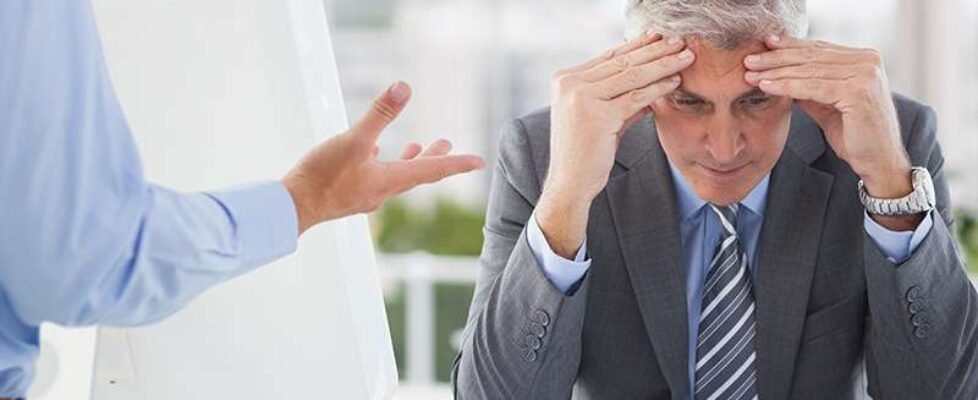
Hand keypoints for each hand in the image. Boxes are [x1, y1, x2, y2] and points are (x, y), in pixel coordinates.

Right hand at [282, 82, 484, 234]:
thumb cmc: (322, 176)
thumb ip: (379, 114)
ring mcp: (365, 194)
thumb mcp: (353, 140)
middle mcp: (382, 191)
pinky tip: (371, 153)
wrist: (292, 207)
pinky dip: (380, 163)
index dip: (457, 163)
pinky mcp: (349, 195)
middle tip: (449, 144)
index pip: (433, 169)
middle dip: (434, 157)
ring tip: (416, 146)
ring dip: (409, 160)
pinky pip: (373, 177)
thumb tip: (403, 88)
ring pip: (395, 175)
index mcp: (390, 180)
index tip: (479, 162)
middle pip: (417, 173)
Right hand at [537, 32, 693, 257]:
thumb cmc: (584, 152)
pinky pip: (635, 97)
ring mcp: (581, 98)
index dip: (637, 46)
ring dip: (663, 64)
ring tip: (686, 56)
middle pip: (621, 62)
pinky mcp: (597, 115)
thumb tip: (650, 79)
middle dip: (654, 50)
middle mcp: (569, 84)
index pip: (608, 57)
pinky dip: (658, 88)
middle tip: (680, 41)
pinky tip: (675, 80)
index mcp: (564, 80)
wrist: (569, 183)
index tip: (659, 38)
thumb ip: (619, 96)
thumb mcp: (599, 117)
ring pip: (631, 76)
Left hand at [744, 34, 911, 198]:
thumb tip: (781, 75)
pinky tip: (766, 86)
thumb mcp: (827, 106)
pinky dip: (786, 86)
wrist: (879, 162)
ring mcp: (865, 74)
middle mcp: (868, 61)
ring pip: (809, 70)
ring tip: (751, 74)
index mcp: (864, 59)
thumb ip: (809, 88)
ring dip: (776, 72)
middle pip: (812, 56)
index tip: (764, 46)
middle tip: (749, 60)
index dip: (789, 47)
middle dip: (777, 58)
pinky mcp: (858, 92)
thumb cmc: (856, 136)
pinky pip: (812, 87)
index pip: (819, 49)